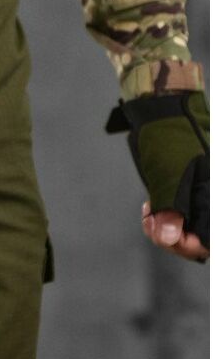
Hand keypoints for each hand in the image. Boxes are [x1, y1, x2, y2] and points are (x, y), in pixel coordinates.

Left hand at [106, 91, 208, 262]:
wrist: (163, 113)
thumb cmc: (172, 138)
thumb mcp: (169, 176)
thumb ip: (171, 210)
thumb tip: (171, 238)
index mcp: (211, 195)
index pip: (209, 241)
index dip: (190, 245)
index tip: (168, 237)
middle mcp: (208, 198)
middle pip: (199, 240)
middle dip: (172, 238)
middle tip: (152, 224)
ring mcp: (198, 197)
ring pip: (185, 231)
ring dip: (164, 229)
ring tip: (149, 214)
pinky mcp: (185, 195)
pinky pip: (176, 219)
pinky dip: (161, 219)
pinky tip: (150, 209)